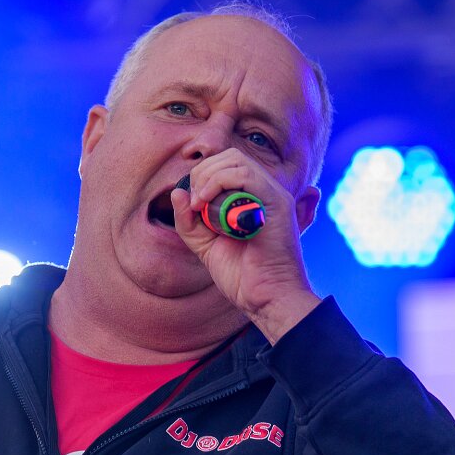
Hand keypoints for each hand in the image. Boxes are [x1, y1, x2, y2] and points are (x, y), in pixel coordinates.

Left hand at [169, 147, 322, 344]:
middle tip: (194, 203)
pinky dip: (218, 183)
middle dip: (202, 174)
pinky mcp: (277, 203)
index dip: (202, 175)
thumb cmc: (241, 275)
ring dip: (208, 178)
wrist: (265, 298)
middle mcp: (265, 191)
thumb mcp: (204, 244)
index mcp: (252, 197)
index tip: (190, 204)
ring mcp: (273, 195)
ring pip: (236, 161)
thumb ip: (189, 220)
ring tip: (199, 205)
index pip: (225, 164)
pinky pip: (245, 176)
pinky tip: (206, 203)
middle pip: (230, 156)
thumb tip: (178, 192)